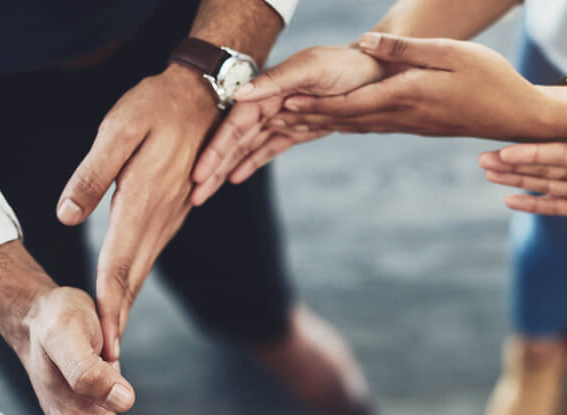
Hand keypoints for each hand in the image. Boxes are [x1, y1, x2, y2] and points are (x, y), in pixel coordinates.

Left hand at [57, 65, 221, 360]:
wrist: (207, 99)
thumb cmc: (156, 107)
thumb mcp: (117, 130)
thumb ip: (92, 175)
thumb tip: (66, 217)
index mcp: (142, 204)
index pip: (119, 267)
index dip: (108, 308)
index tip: (104, 344)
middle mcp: (159, 220)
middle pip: (133, 279)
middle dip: (117, 321)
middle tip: (107, 362)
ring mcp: (170, 218)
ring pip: (142, 270)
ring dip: (126, 305)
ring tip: (113, 339)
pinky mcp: (173, 213)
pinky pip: (150, 255)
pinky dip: (135, 282)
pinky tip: (125, 294)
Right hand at [191, 45, 388, 202]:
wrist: (373, 74)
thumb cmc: (343, 66)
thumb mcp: (311, 68)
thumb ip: (277, 80)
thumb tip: (242, 94)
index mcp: (267, 91)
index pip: (234, 126)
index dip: (215, 150)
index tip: (199, 173)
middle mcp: (269, 106)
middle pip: (234, 142)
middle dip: (212, 168)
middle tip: (193, 195)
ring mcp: (280, 119)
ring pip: (246, 150)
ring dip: (224, 171)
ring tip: (204, 194)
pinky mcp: (294, 130)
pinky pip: (267, 150)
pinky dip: (250, 165)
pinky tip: (233, 180)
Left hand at [261, 33, 566, 141]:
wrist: (515, 114)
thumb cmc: (490, 78)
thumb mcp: (452, 55)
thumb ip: (408, 52)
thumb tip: (367, 47)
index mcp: (405, 97)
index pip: (349, 103)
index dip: (313, 104)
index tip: (282, 106)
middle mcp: (399, 116)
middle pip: (342, 119)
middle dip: (304, 120)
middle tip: (268, 123)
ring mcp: (405, 123)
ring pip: (352, 125)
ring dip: (318, 125)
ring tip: (285, 127)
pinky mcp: (412, 123)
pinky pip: (367, 126)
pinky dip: (342, 124)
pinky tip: (329, 124)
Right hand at [480, 112, 566, 238]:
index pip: (559, 153)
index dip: (531, 152)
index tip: (506, 151)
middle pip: (544, 166)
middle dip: (513, 164)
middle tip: (483, 160)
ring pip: (544, 185)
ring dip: (516, 181)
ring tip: (488, 175)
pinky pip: (556, 207)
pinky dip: (534, 204)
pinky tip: (511, 201)